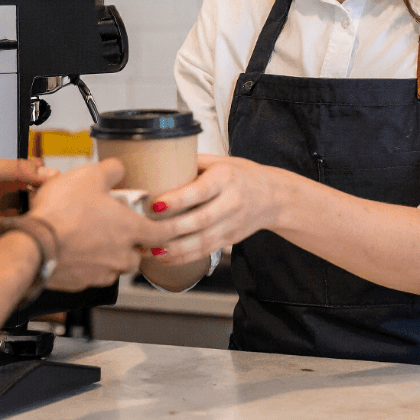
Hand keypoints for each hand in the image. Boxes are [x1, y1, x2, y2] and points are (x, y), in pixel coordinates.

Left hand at [0, 156, 52, 260]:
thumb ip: (12, 168)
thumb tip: (42, 170)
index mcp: (2, 180)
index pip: (33, 179)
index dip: (46, 180)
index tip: (55, 182)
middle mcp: (3, 202)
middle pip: (35, 202)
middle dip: (46, 202)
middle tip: (52, 202)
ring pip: (28, 224)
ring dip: (37, 222)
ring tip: (43, 218)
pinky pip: (14, 244)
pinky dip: (23, 241)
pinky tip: (27, 235)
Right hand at [28, 158, 177, 291]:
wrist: (33, 245)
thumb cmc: (61, 213)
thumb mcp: (88, 175)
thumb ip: (111, 170)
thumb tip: (119, 168)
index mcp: (129, 229)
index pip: (162, 234)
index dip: (166, 230)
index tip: (167, 228)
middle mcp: (120, 255)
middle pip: (138, 255)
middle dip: (132, 245)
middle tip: (118, 230)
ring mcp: (101, 272)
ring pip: (115, 267)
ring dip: (110, 256)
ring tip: (92, 239)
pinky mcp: (81, 283)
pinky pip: (92, 276)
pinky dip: (88, 265)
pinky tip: (74, 251)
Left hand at [146, 154, 287, 266]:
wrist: (273, 196)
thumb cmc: (241, 175)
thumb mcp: (221, 161)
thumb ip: (193, 163)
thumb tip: (158, 161)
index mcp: (225, 178)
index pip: (200, 191)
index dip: (177, 200)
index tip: (155, 204)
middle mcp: (231, 202)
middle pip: (200, 221)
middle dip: (170, 229)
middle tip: (145, 230)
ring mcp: (232, 224)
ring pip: (201, 242)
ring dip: (174, 249)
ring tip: (150, 249)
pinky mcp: (230, 240)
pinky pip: (205, 251)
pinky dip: (183, 257)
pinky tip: (164, 257)